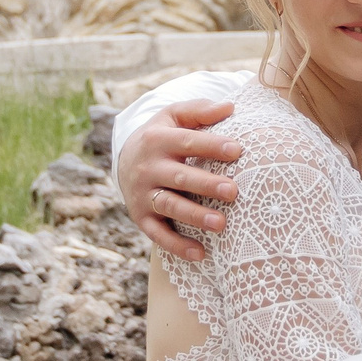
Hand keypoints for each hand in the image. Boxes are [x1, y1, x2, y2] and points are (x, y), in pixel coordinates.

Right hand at [115, 97, 241, 261]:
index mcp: (158, 140)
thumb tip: (230, 106)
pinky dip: (177, 246)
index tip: (238, 150)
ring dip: (194, 216)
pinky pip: (158, 235)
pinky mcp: (140, 218)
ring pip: (169, 206)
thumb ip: (199, 110)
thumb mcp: (173, 116)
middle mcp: (148, 168)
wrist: (124, 161)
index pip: (188, 142)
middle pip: (179, 177)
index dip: (212, 145)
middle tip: (233, 191)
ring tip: (221, 224)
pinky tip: (200, 254)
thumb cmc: (162, 136)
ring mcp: (142, 195)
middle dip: (205, 185)